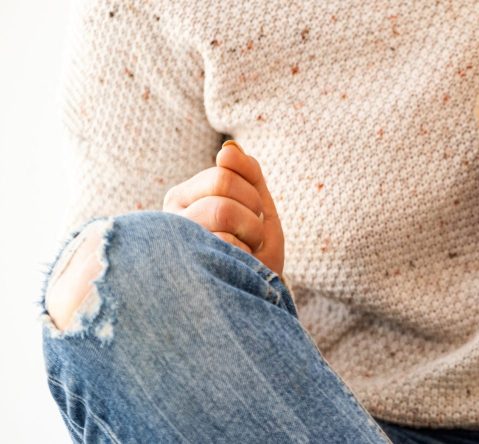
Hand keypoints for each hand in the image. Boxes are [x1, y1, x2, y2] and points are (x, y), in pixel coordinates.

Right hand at [163, 140, 284, 275]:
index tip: (253, 216)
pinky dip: (242, 256)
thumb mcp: (258, 208)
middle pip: (223, 187)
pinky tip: (233, 269)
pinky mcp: (182, 266)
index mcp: (184, 196)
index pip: (224, 173)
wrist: (252, 299)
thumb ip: (248, 174)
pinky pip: (224, 243)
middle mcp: (170, 217)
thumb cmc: (253, 252)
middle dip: (253, 213)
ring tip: (244, 253)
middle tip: (251, 237)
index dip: (253, 195)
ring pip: (222, 210)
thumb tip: (227, 149)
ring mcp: (172, 241)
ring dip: (251, 234)